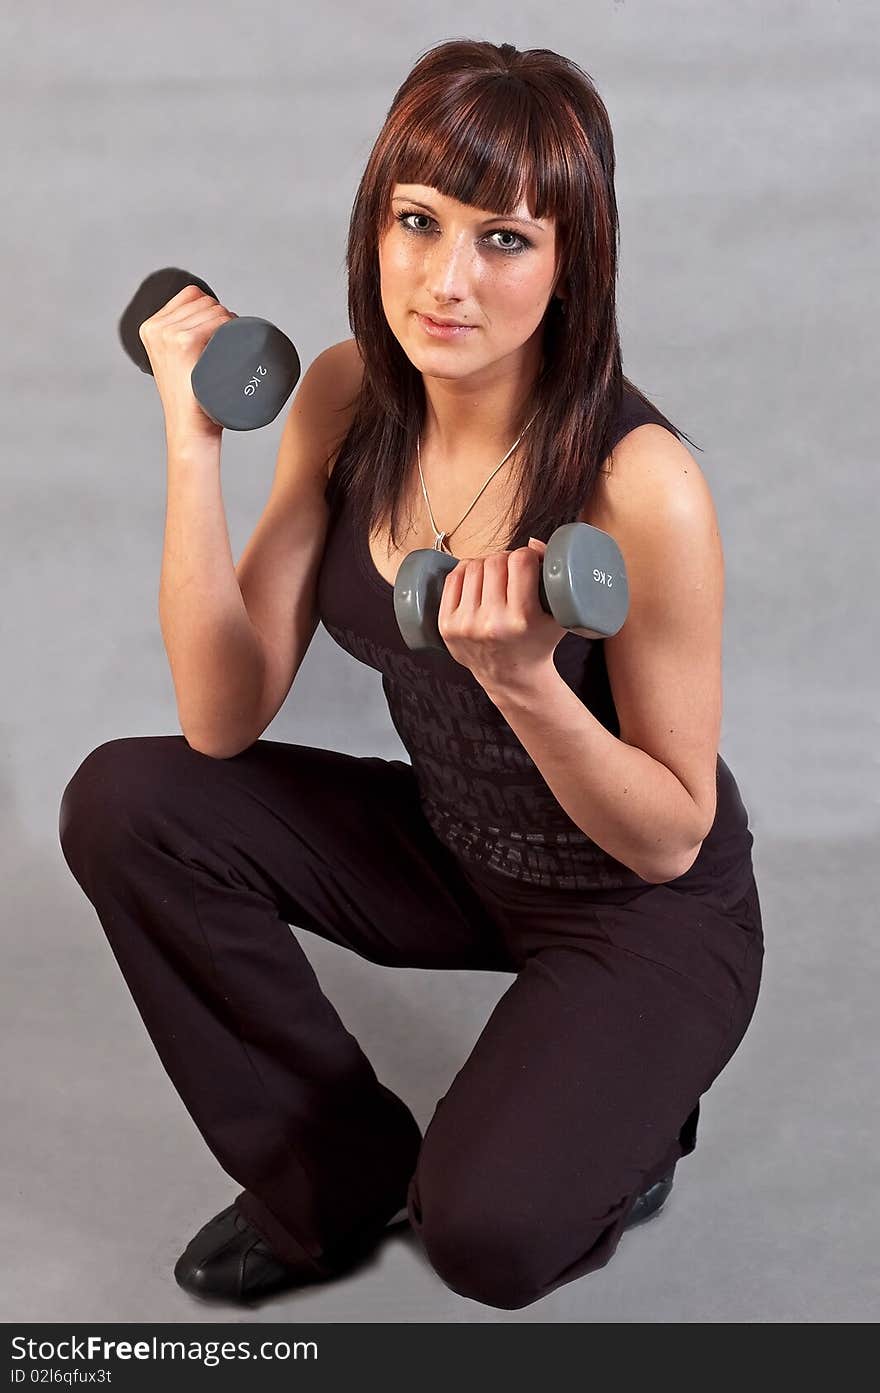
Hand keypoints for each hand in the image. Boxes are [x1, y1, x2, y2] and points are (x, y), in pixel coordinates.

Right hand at [138, 283, 236, 446]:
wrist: (190, 429)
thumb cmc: (192, 400)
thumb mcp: (175, 363)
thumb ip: (179, 342)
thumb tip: (205, 321)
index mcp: (150, 327)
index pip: (191, 295)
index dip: (211, 309)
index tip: (219, 333)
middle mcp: (156, 327)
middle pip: (205, 300)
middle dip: (223, 317)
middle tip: (229, 346)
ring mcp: (168, 334)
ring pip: (215, 308)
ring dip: (231, 323)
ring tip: (230, 350)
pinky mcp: (183, 342)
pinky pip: (218, 320)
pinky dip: (230, 327)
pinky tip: (230, 344)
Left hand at [437, 537, 565, 695]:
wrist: (511, 677)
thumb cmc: (538, 642)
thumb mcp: (558, 615)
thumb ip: (553, 575)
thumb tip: (531, 542)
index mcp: (522, 619)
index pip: (520, 561)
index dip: (527, 556)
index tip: (530, 563)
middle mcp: (492, 623)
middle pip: (495, 561)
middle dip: (506, 559)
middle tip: (512, 569)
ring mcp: (466, 625)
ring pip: (472, 566)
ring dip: (486, 563)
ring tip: (496, 575)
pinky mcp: (447, 627)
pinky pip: (452, 580)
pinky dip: (465, 571)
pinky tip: (477, 578)